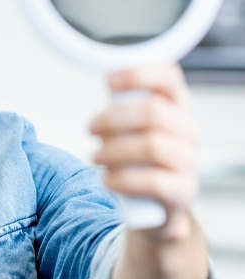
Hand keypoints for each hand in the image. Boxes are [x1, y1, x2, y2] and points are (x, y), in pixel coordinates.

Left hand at [89, 64, 197, 219]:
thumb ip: (124, 104)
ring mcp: (188, 160)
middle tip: (91, 129)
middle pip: (154, 112)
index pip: (169, 78)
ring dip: (115, 150)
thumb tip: (108, 81)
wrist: (155, 204)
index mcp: (176, 106)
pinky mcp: (183, 189)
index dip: (139, 74)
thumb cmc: (139, 156)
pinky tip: (107, 179)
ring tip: (95, 157)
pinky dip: (123, 179)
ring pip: (153, 146)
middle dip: (114, 118)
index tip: (109, 81)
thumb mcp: (132, 126)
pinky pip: (154, 181)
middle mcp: (187, 129)